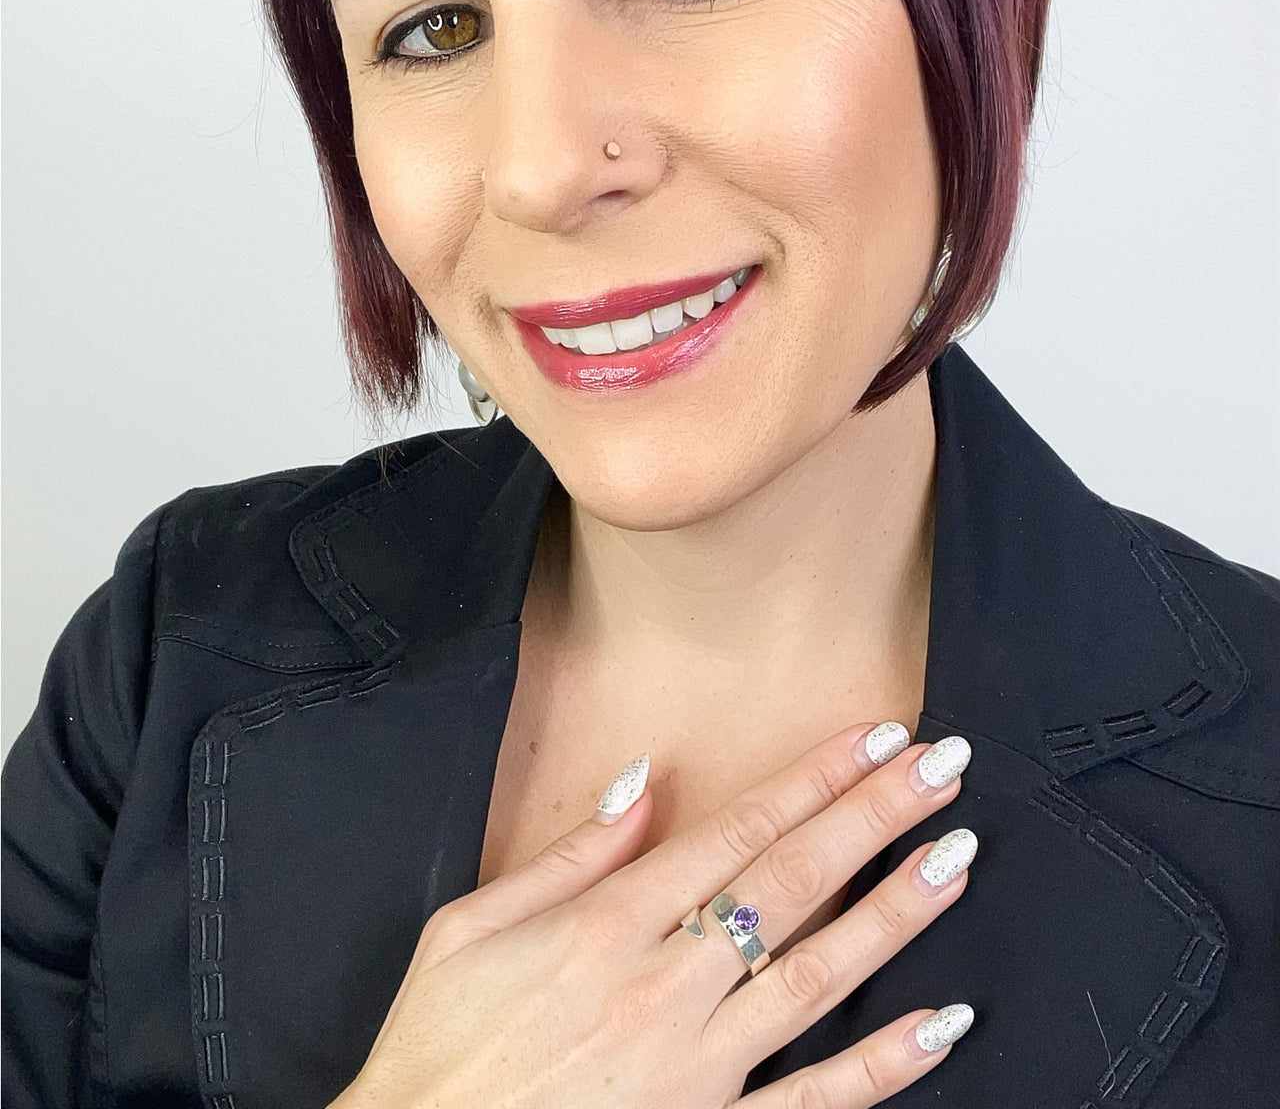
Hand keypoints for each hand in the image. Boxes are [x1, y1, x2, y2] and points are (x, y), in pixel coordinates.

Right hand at [330, 721, 975, 1107]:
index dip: (812, 779)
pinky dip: (883, 1064)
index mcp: (604, 925)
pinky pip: (813, 1102)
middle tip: (941, 771)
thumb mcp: (469, 928)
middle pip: (791, 882)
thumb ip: (568, 856)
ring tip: (954, 860)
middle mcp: (662, 986)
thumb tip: (641, 786)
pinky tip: (940, 1023)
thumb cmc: (436, 1049)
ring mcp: (694, 1067)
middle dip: (873, 817)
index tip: (872, 740)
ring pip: (816, 976)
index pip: (736, 831)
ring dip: (894, 914)